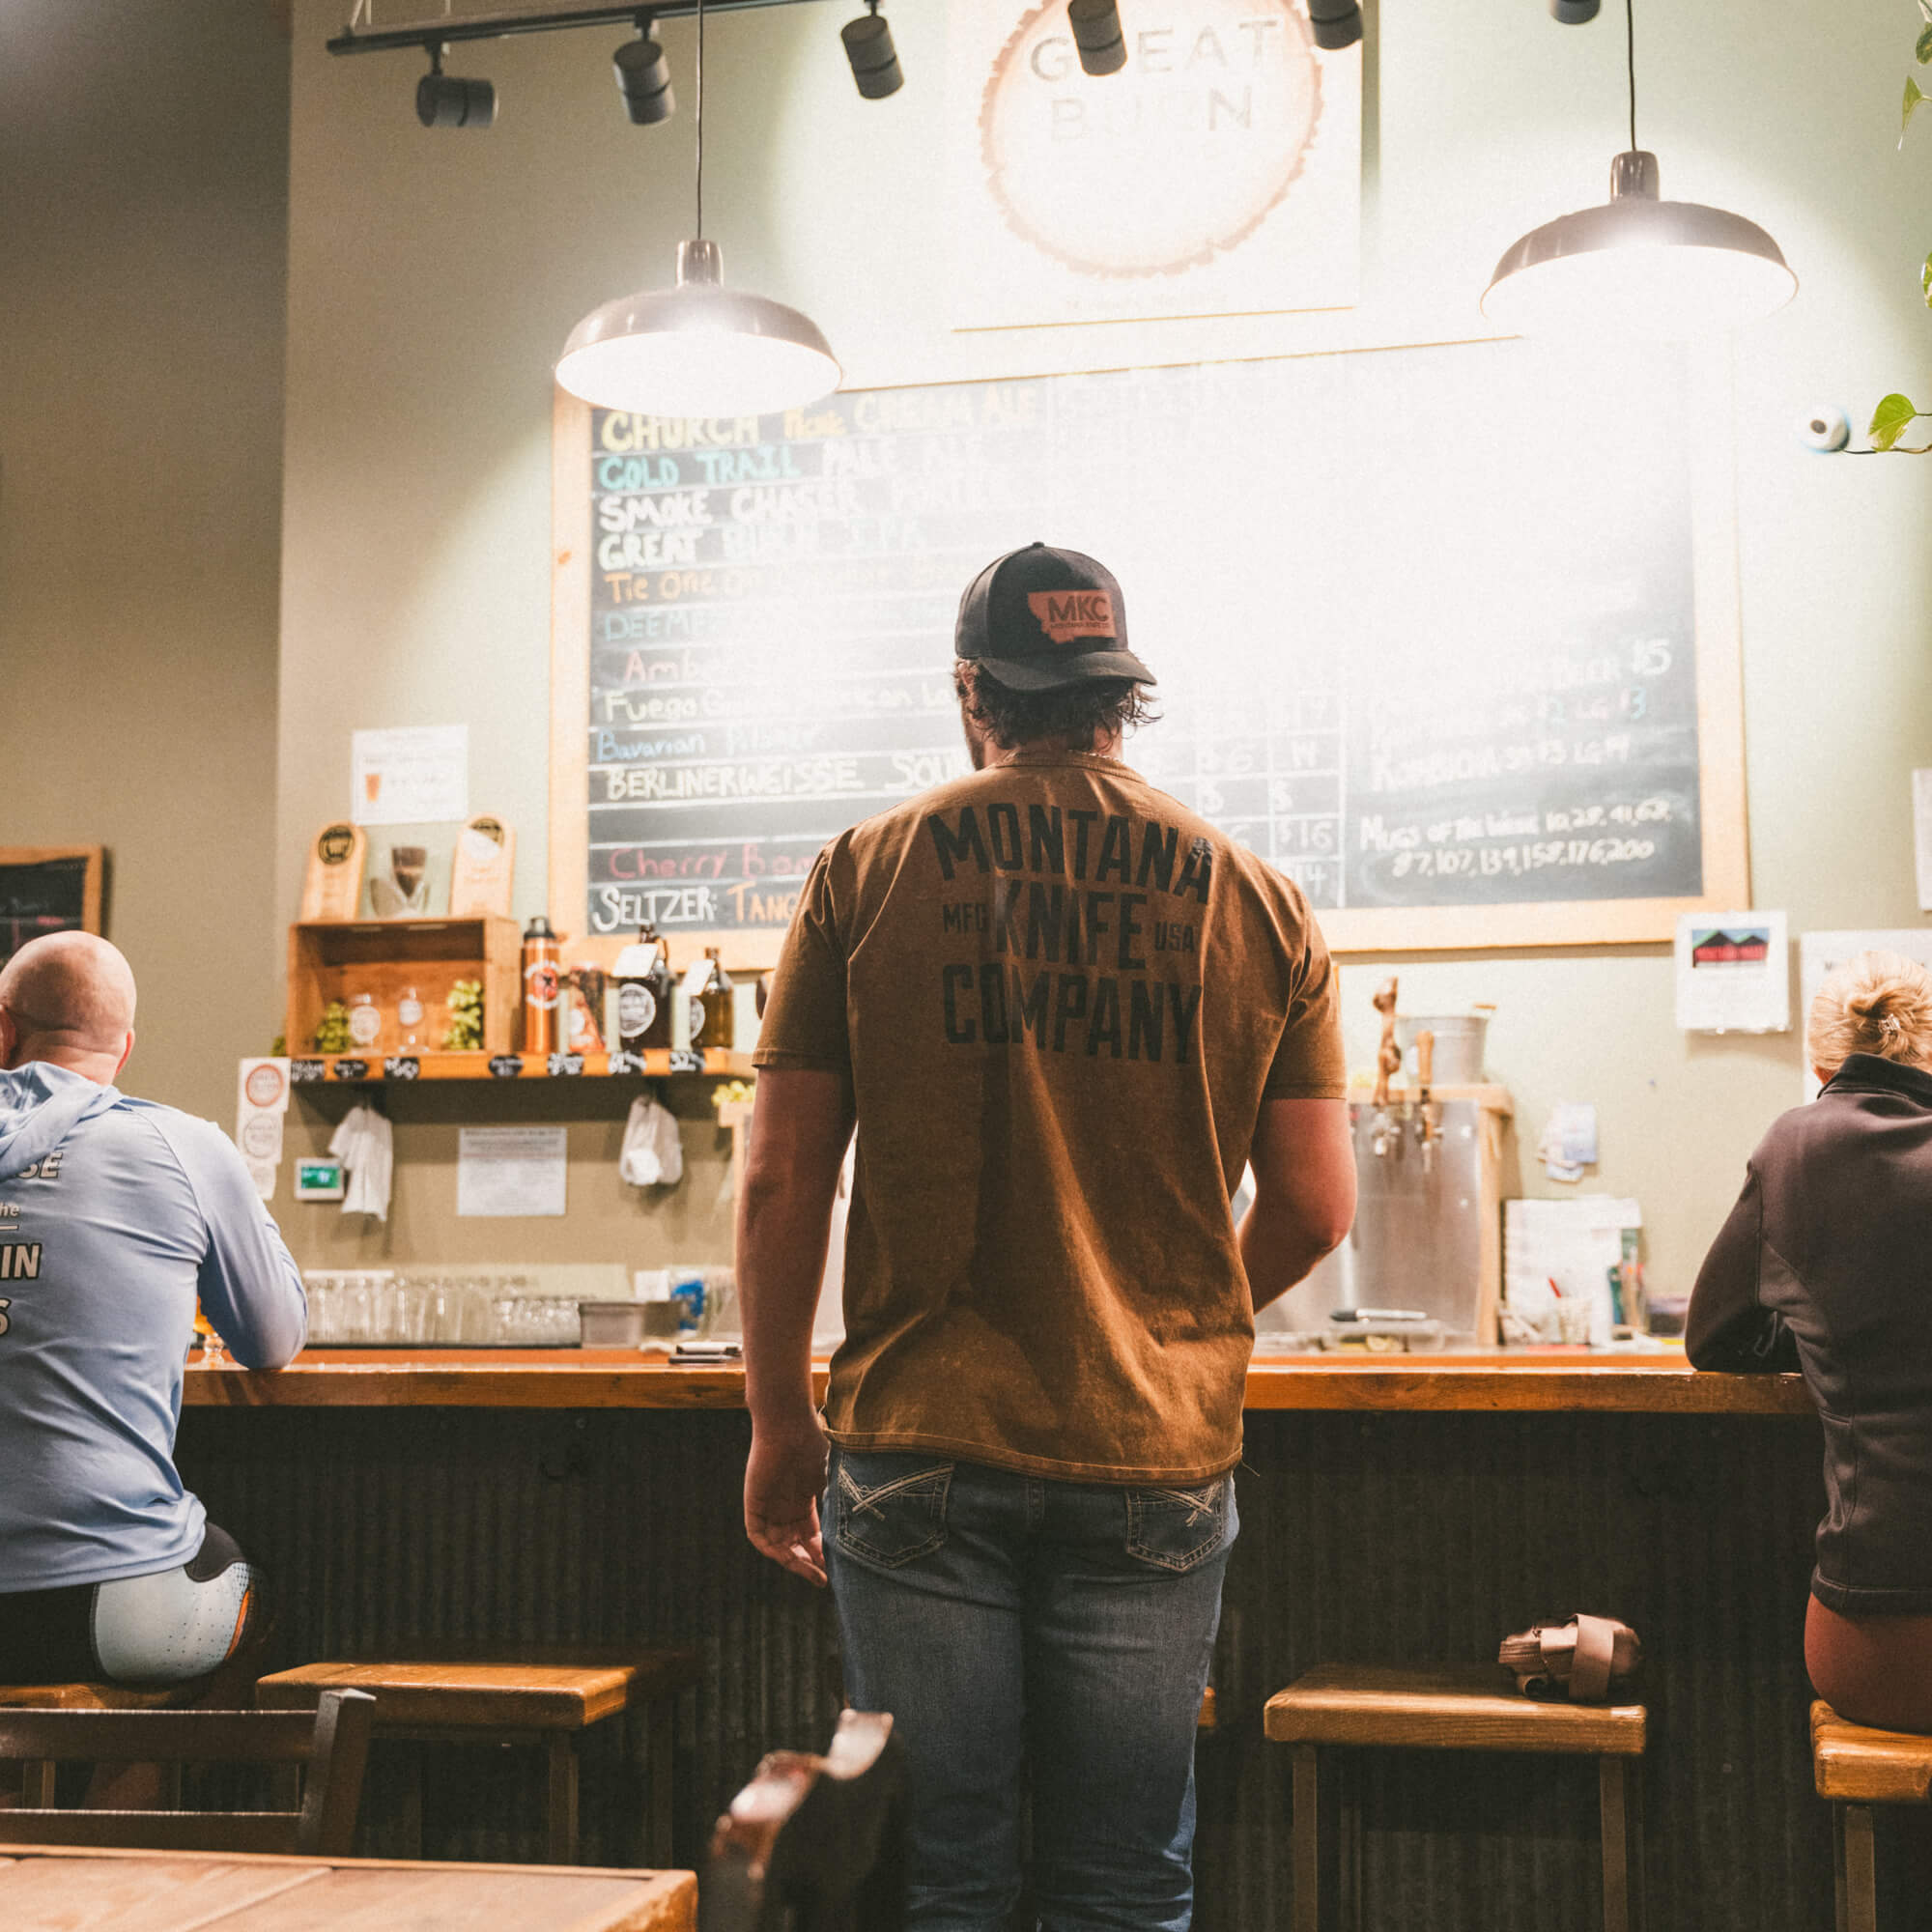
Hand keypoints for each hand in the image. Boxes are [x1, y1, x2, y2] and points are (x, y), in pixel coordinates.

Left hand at [745, 1412, 830, 1585]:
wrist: (788, 1424)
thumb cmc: (813, 1443)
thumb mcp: (832, 1477)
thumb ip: (841, 1499)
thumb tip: (867, 1523)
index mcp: (803, 1499)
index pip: (811, 1535)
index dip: (822, 1552)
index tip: (837, 1567)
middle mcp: (785, 1506)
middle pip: (795, 1545)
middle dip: (809, 1564)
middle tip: (824, 1579)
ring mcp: (769, 1506)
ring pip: (778, 1546)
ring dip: (794, 1562)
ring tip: (814, 1573)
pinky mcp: (753, 1504)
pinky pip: (758, 1537)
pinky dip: (772, 1550)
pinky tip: (790, 1558)